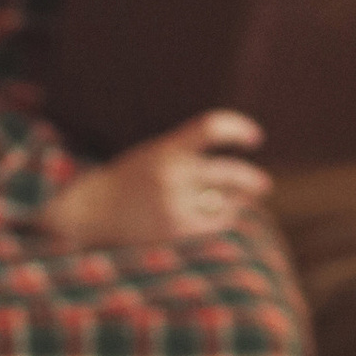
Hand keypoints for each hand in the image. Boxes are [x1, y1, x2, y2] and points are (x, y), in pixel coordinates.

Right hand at [45, 110, 270, 248]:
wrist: (91, 211)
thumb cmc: (128, 182)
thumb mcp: (153, 155)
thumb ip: (186, 155)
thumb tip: (233, 172)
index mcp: (166, 148)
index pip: (210, 127)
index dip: (238, 128)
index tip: (255, 138)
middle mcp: (172, 173)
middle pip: (231, 173)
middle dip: (253, 180)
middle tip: (264, 185)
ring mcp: (175, 202)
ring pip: (227, 201)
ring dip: (239, 201)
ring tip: (241, 202)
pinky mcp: (176, 228)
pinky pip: (215, 222)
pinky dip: (225, 218)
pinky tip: (224, 216)